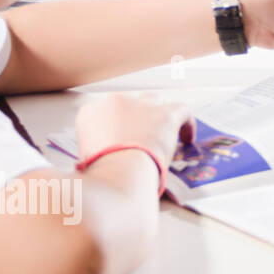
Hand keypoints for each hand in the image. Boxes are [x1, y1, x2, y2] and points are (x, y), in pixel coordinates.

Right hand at [76, 93, 193, 168]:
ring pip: (155, 102)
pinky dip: (186, 123)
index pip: (104, 113)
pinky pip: (181, 111)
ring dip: (159, 116)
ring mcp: (143, 104)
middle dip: (136, 119)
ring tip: (164, 135)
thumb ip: (93, 151)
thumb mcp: (86, 159)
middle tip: (142, 140)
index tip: (119, 142)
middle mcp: (116, 101)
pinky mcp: (166, 113)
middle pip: (130, 104)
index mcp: (91, 112)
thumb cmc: (99, 171)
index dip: (114, 127)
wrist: (119, 171)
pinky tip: (187, 138)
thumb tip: (98, 160)